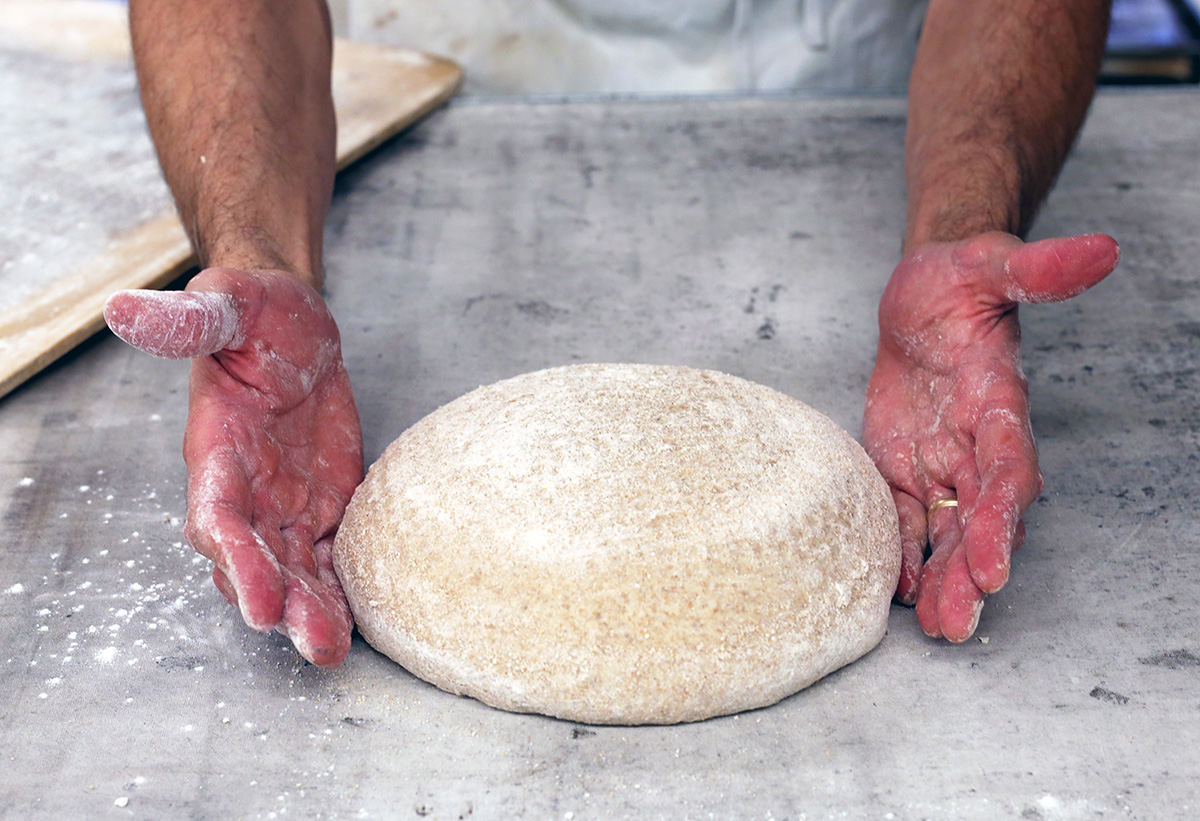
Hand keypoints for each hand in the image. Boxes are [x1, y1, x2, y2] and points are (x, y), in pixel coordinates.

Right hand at [105, 268, 362, 666]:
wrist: (294, 328)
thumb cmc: (257, 314)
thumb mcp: (233, 302)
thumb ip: (194, 317)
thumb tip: (127, 309)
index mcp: (217, 449)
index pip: (219, 515)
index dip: (237, 559)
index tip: (259, 601)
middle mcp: (246, 489)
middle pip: (254, 560)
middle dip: (278, 602)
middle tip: (309, 641)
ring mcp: (283, 504)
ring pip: (291, 571)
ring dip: (309, 611)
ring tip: (331, 649)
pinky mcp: (320, 507)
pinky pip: (325, 559)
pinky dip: (337, 590)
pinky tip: (354, 623)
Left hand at [863, 232, 1118, 641]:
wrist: (926, 293)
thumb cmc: (961, 278)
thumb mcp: (991, 262)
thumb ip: (1039, 268)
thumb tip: (1102, 250)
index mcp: (998, 404)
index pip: (1006, 470)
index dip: (1000, 518)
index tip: (994, 565)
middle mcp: (976, 442)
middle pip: (978, 516)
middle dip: (970, 569)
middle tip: (958, 622)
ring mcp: (942, 458)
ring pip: (946, 529)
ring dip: (942, 577)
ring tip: (938, 627)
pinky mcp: (907, 462)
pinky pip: (907, 515)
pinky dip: (903, 550)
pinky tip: (898, 590)